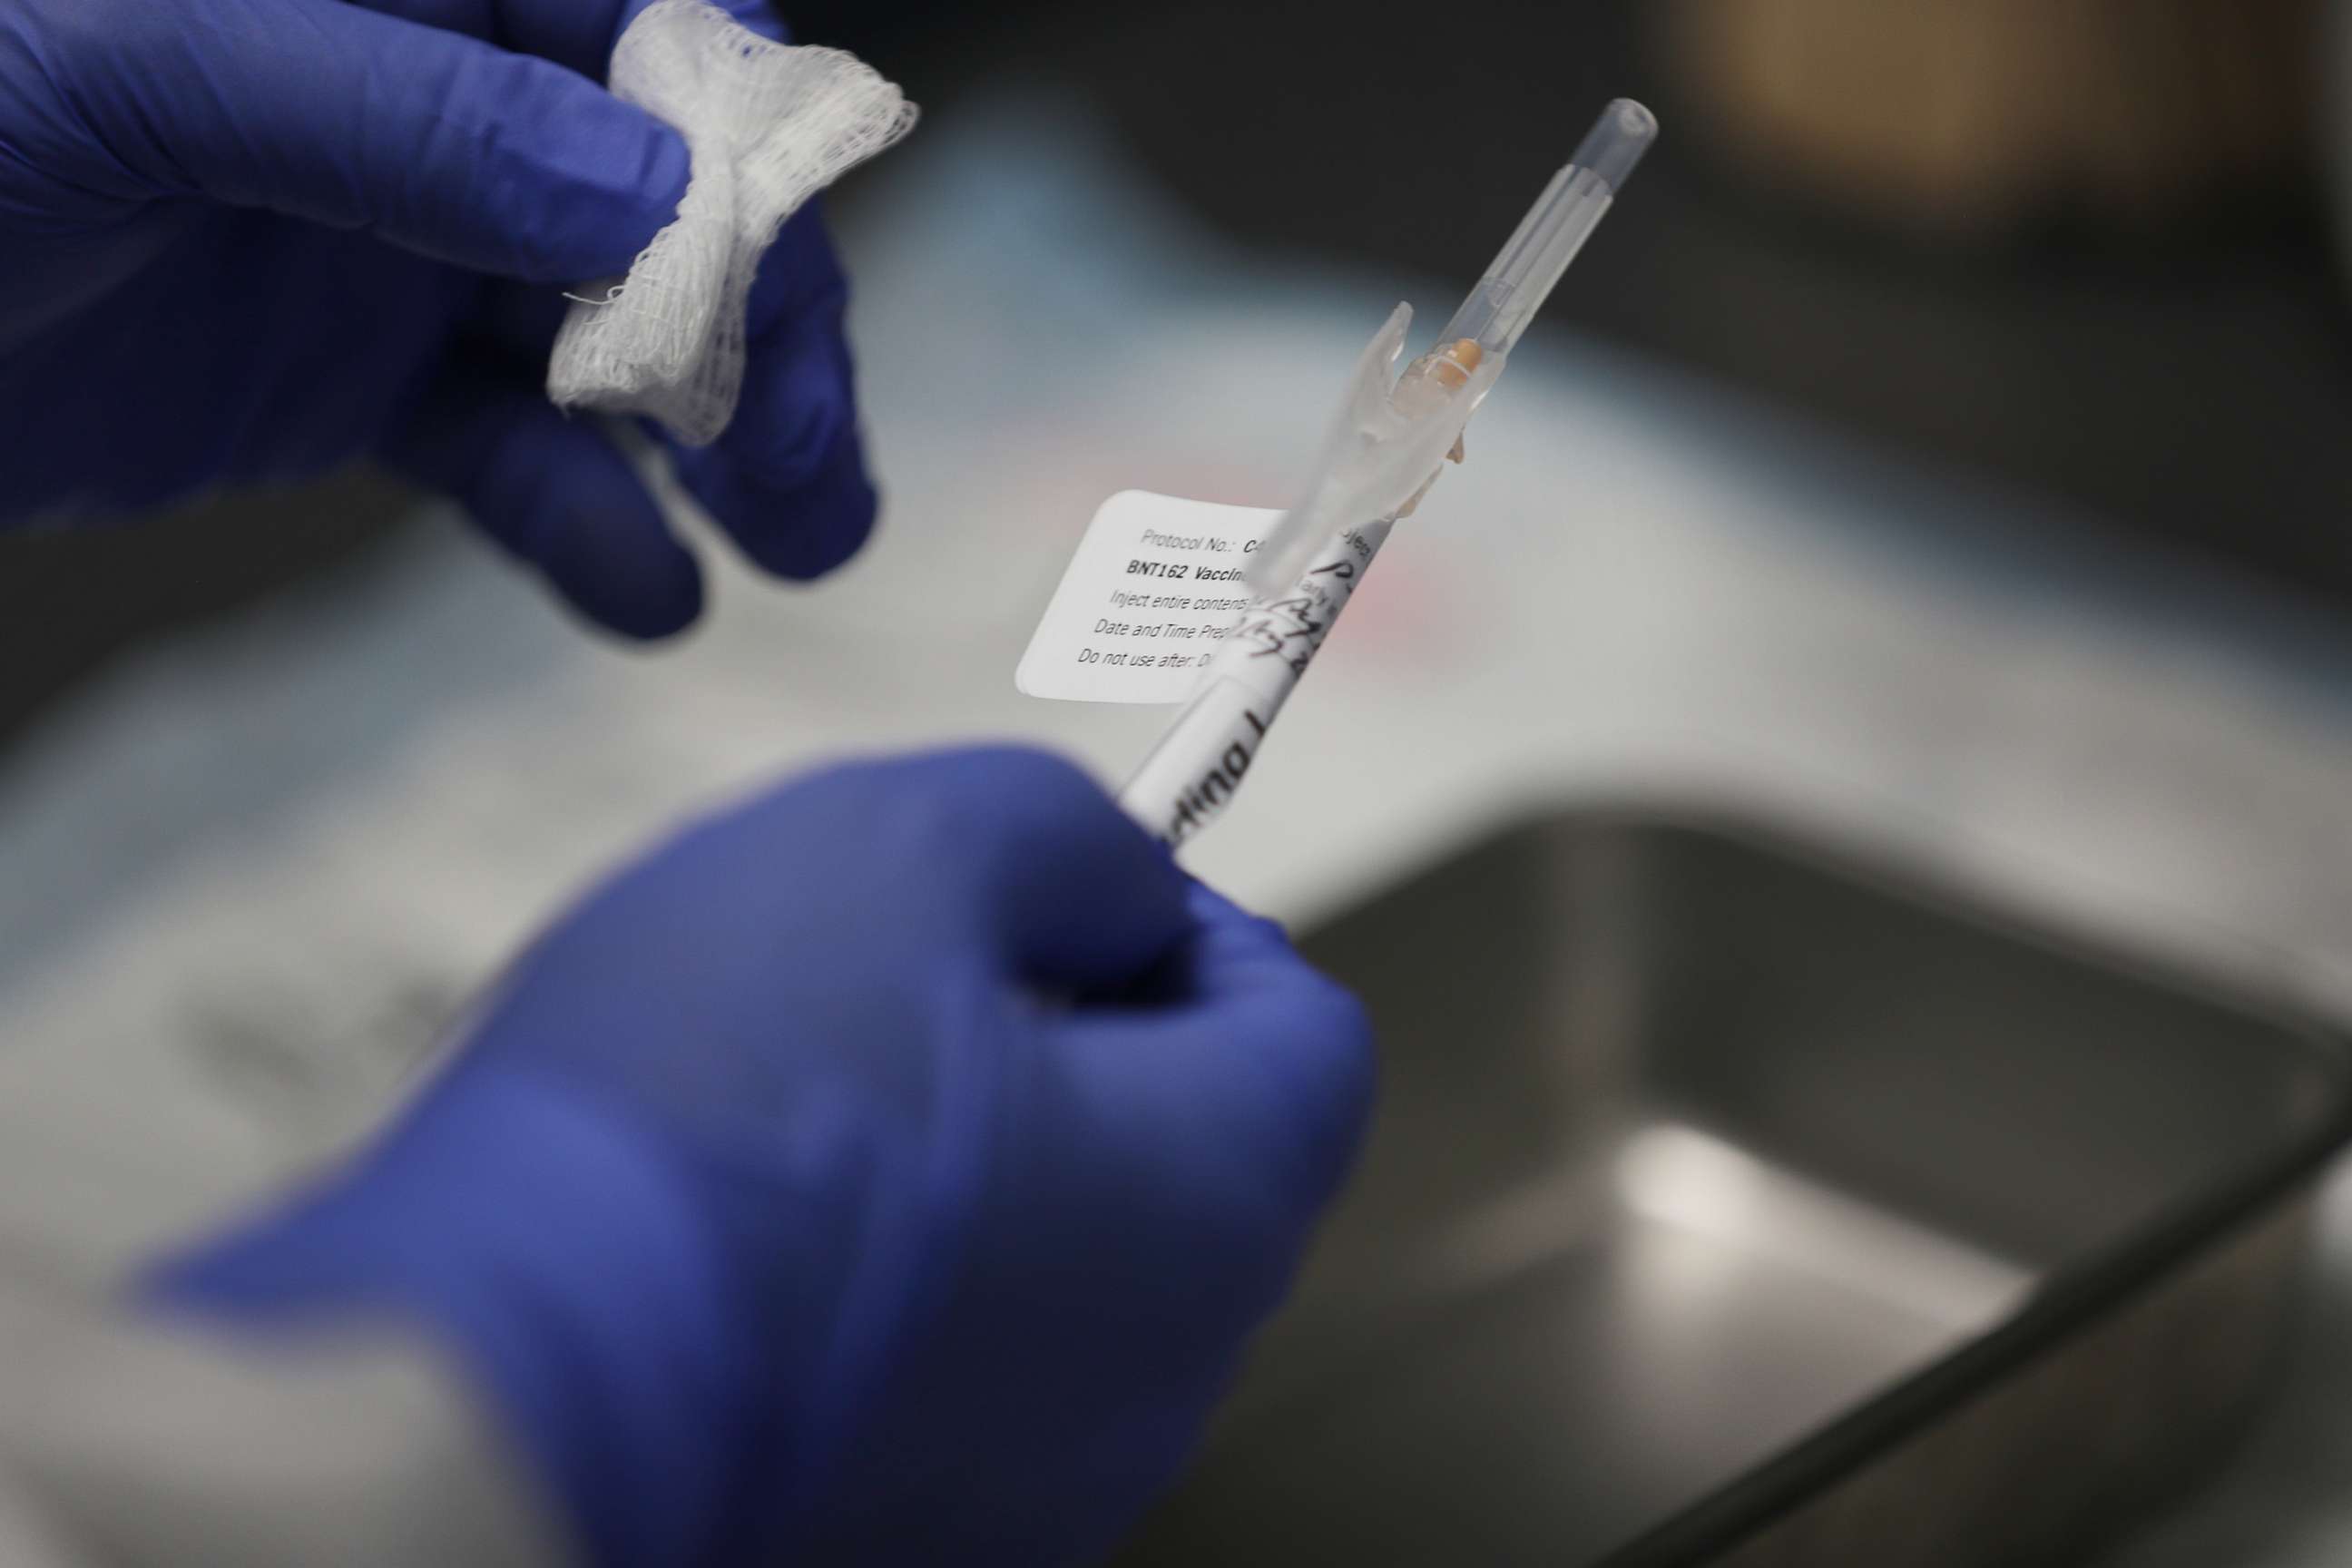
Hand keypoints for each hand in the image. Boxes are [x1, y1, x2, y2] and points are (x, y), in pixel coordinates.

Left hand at [0, 0, 876, 638]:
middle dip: (759, 320)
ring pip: (608, 329)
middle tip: (813, 462)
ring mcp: (384, 237)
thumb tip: (654, 190)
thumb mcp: (131, 74)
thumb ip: (399, 116)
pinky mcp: (339, 376)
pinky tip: (651, 601)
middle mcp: (416, 92)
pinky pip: (498, 446)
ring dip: (722, 438)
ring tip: (803, 546)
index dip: (739, 142)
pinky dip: (584, 523)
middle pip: (661, 194)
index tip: (783, 286)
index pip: (639, 21)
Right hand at [152, 748, 1375, 1567]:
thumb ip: (1072, 838)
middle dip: (1075, 1044)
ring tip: (798, 1109)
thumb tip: (1116, 889)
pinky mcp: (910, 1547)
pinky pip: (949, 1383)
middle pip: (1188, 1158)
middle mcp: (1164, 1378)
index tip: (1069, 895)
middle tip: (908, 982)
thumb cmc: (721, 1095)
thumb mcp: (916, 843)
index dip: (1194, 930)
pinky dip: (890, 1294)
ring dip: (974, 1169)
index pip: (1307, 1035)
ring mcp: (1037, 1493)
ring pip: (1062, 1276)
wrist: (493, 1375)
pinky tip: (750, 1242)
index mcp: (1216, 1199)